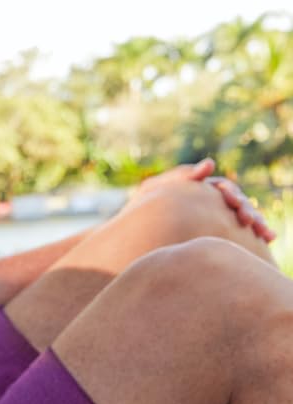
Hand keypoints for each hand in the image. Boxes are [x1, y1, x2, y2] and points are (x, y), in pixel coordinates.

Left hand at [135, 159, 274, 242]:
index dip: (230, 193)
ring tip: (265, 234)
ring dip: (257, 223)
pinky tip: (266, 240)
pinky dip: (253, 236)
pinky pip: (239, 234)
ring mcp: (217, 217)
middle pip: (238, 203)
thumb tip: (211, 163)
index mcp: (202, 188)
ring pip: (243, 218)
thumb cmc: (145, 205)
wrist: (137, 229)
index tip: (232, 202)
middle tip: (248, 221)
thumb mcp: (158, 187)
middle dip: (247, 210)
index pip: (224, 188)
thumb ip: (183, 176)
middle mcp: (213, 201)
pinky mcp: (218, 233)